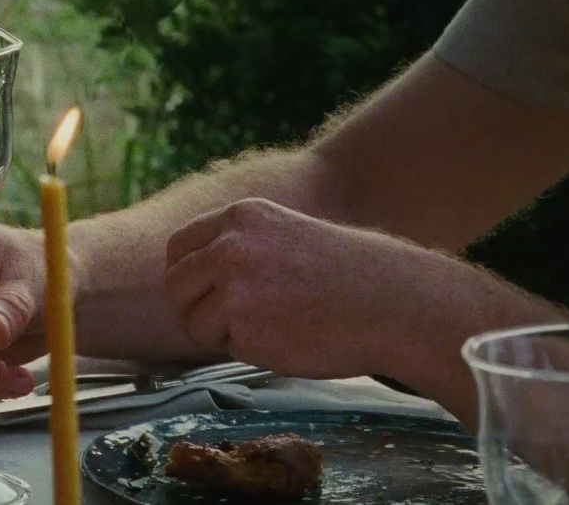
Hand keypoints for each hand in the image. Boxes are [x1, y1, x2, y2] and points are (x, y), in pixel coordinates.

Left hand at [164, 198, 428, 378]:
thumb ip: (241, 246)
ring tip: (270, 328)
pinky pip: (226, 348)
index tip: (200, 294)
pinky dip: (249, 351)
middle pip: (175, 286)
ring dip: (220, 334)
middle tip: (226, 324)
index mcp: (242, 217)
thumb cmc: (349, 274)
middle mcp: (231, 246)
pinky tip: (288, 339)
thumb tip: (195, 273)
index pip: (179, 247)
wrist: (393, 303)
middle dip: (193, 309)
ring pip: (193, 322)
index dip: (185, 276)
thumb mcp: (287, 234)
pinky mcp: (245, 328)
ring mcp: (235, 287)